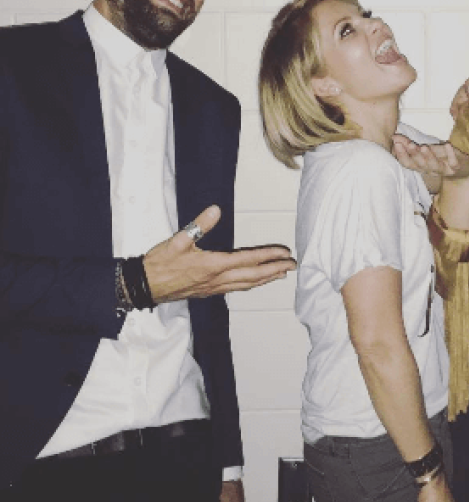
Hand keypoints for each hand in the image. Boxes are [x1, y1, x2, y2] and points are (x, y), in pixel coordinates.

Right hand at [144, 205, 296, 303]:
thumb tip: (215, 210)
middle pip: (253, 276)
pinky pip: (236, 288)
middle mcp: (217, 279)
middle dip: (274, 270)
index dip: (268, 256)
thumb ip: (198, 225)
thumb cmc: (159, 264)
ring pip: (246, 284)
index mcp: (212, 265)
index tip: (284, 253)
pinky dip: (251, 284)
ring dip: (265, 279)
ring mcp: (214, 288)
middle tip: (292, 265)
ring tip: (281, 274)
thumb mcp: (177, 240)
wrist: (144, 286)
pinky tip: (255, 282)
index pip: (247, 260)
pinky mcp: (208, 291)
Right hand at [391, 135, 468, 181]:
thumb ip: (409, 144)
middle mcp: (430, 170)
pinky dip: (450, 154)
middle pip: (420, 165)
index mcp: (421, 167)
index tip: (396, 143)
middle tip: (409, 144)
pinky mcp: (456, 167)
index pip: (408, 163)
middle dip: (414, 154)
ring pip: (434, 166)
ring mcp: (444, 170)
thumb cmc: (441, 158)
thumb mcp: (425, 150)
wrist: (464, 169)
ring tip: (424, 147)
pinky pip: (453, 162)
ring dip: (428, 157)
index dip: (401, 155)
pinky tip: (447, 144)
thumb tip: (393, 137)